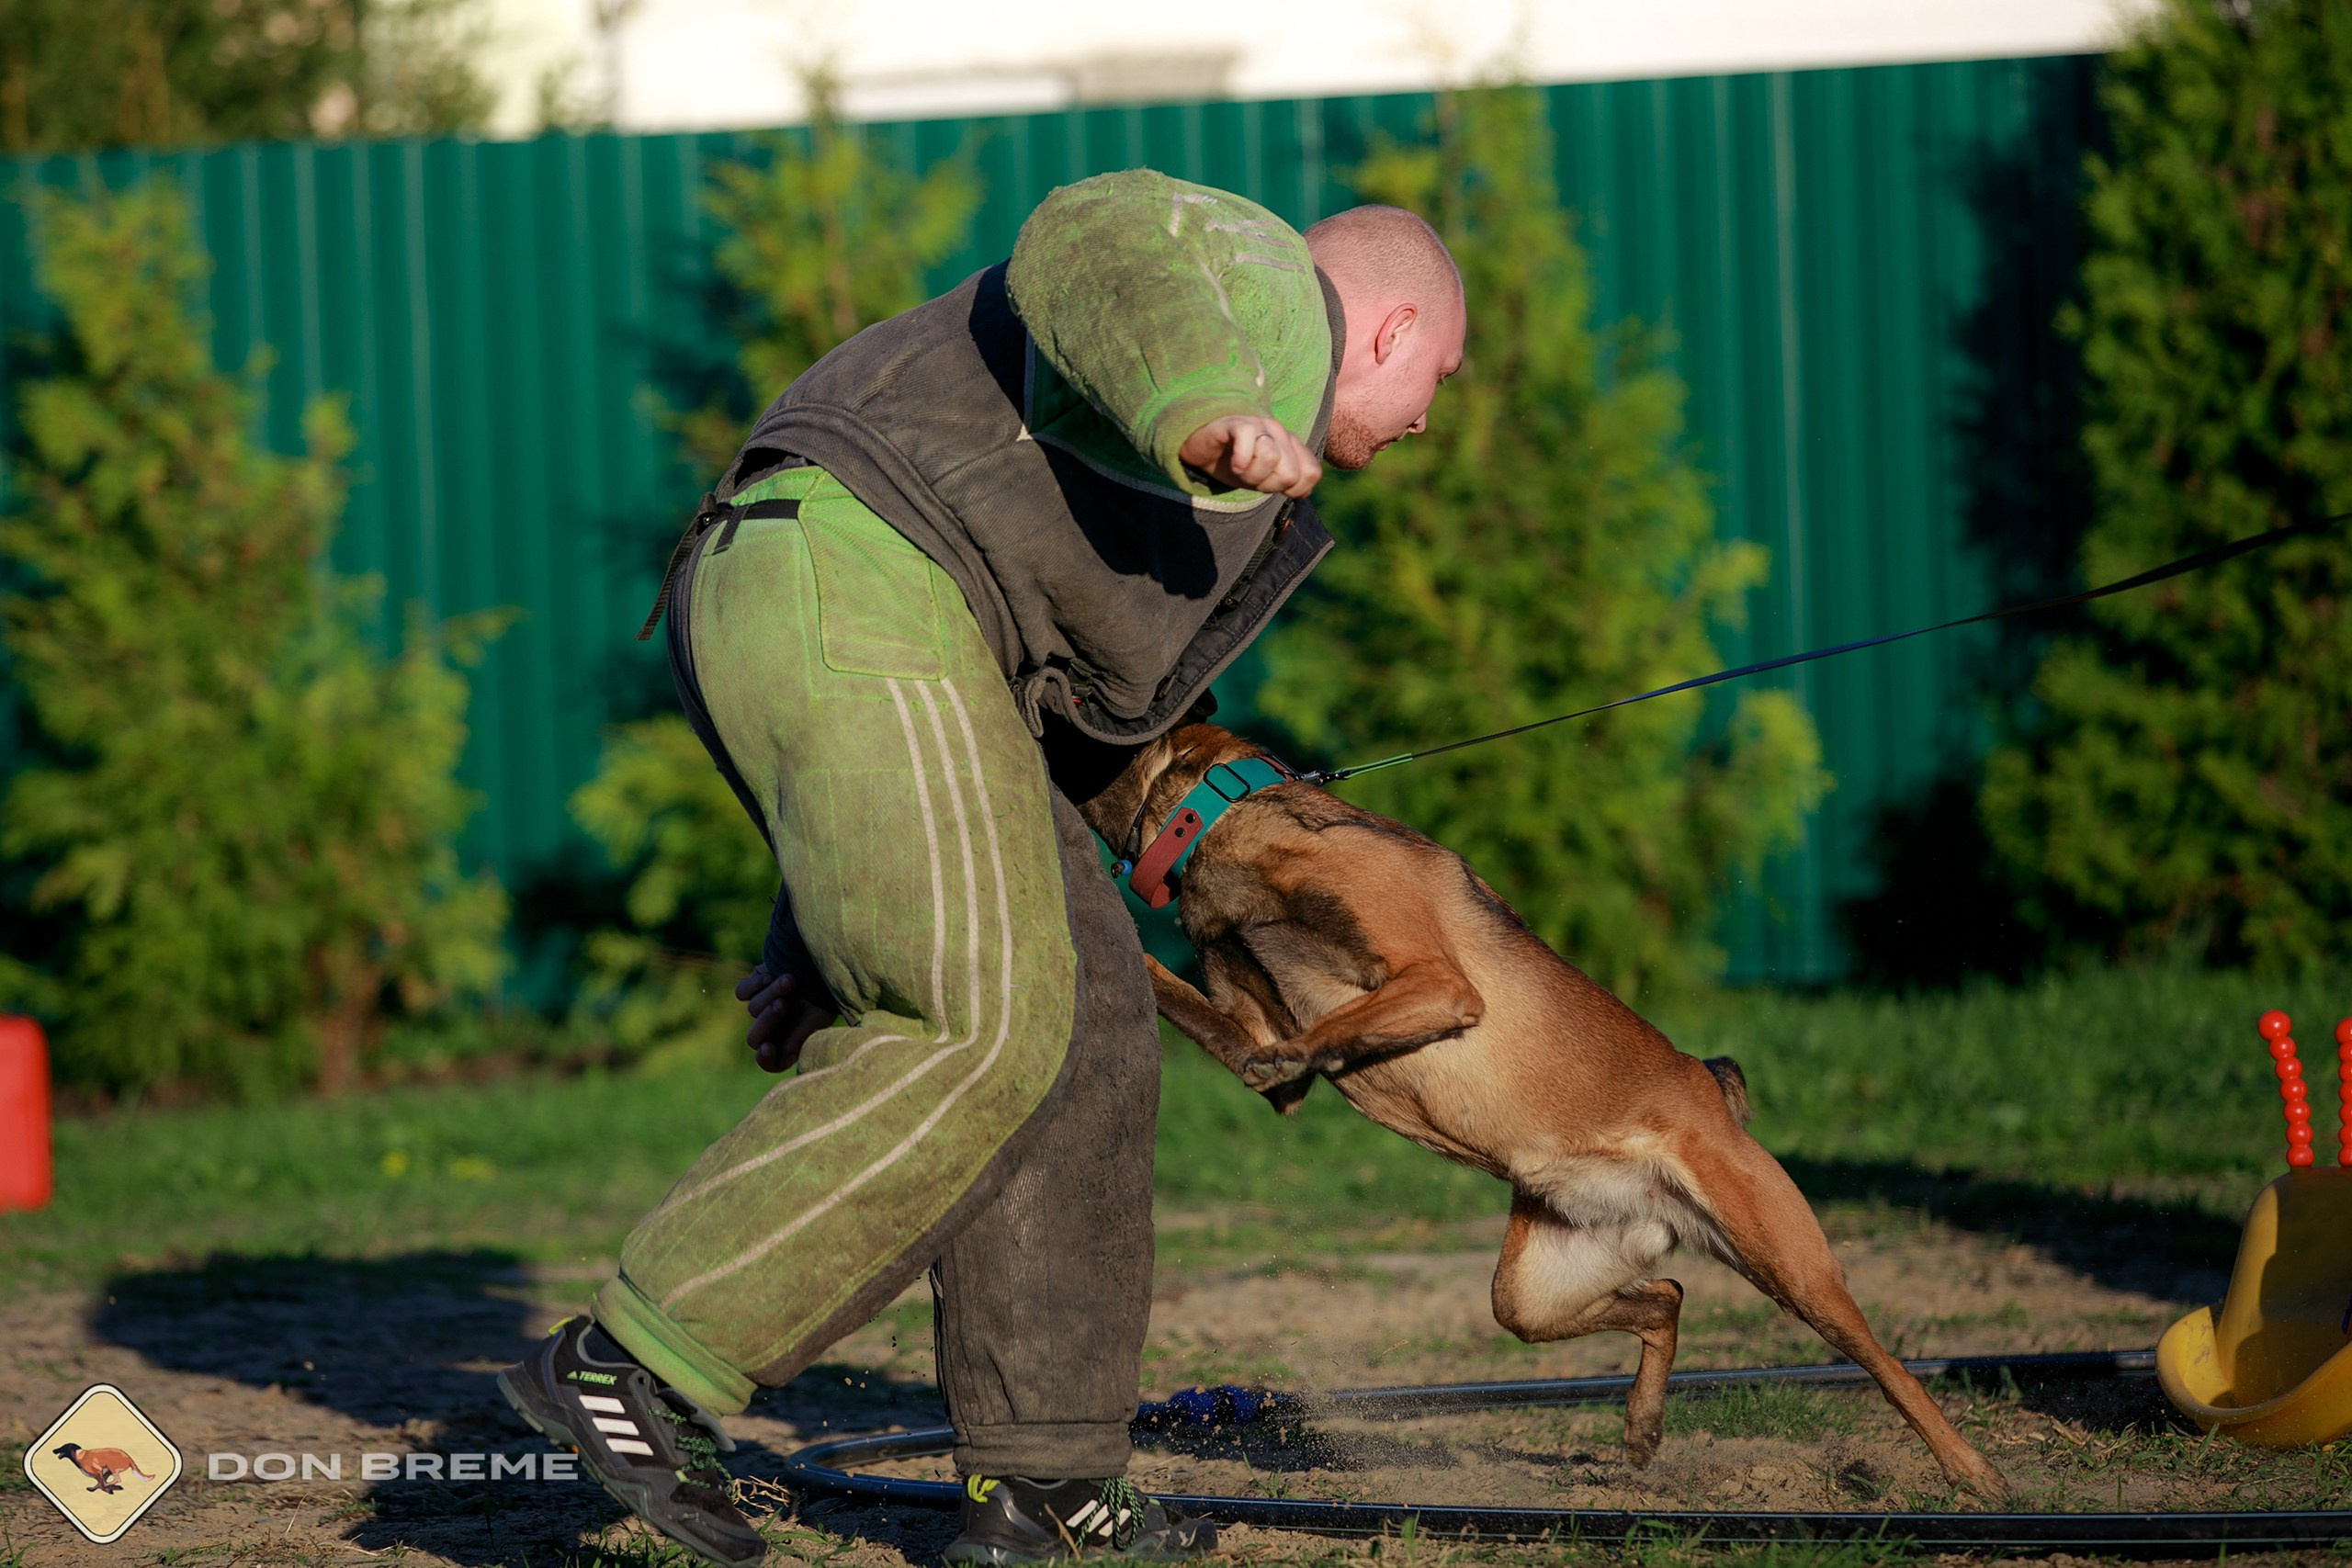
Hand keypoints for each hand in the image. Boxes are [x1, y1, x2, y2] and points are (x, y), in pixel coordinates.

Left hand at [735, 962, 834, 1072]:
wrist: (824, 962)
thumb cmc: (827, 994)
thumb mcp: (819, 1017)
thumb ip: (801, 1035)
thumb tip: (784, 1051)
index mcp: (790, 1043)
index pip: (771, 1063)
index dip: (766, 1059)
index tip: (768, 1047)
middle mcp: (774, 1028)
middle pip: (754, 1038)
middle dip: (767, 1021)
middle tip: (783, 1004)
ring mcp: (763, 1007)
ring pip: (753, 1009)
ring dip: (771, 993)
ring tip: (791, 979)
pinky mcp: (755, 987)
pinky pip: (742, 992)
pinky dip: (754, 985)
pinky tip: (770, 975)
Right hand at [1179, 415, 1321, 497]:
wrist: (1201, 449)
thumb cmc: (1234, 463)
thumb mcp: (1263, 479)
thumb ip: (1287, 483)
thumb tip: (1304, 493)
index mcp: (1290, 445)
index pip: (1311, 473)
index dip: (1293, 490)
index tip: (1271, 484)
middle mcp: (1279, 432)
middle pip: (1290, 473)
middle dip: (1267, 484)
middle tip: (1250, 476)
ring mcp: (1258, 425)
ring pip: (1270, 457)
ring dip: (1251, 474)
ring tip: (1240, 468)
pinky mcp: (1236, 423)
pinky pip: (1248, 439)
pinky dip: (1239, 459)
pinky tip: (1233, 462)